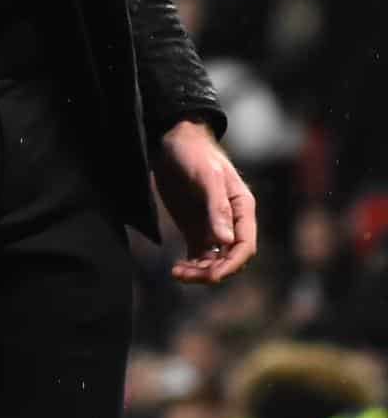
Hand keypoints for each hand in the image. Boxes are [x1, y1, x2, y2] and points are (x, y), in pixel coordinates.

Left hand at [154, 119, 256, 283]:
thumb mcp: (207, 176)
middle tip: (186, 274)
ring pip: (214, 260)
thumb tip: (225, 240)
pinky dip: (191, 266)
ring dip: (199, 272)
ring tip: (177, 273)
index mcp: (242, 210)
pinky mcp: (196, 229)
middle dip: (212, 271)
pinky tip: (176, 270)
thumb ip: (217, 207)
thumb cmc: (195, 154)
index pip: (245, 246)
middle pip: (230, 258)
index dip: (232, 264)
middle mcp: (231, 222)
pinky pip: (199, 255)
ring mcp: (213, 227)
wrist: (173, 142)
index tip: (212, 275)